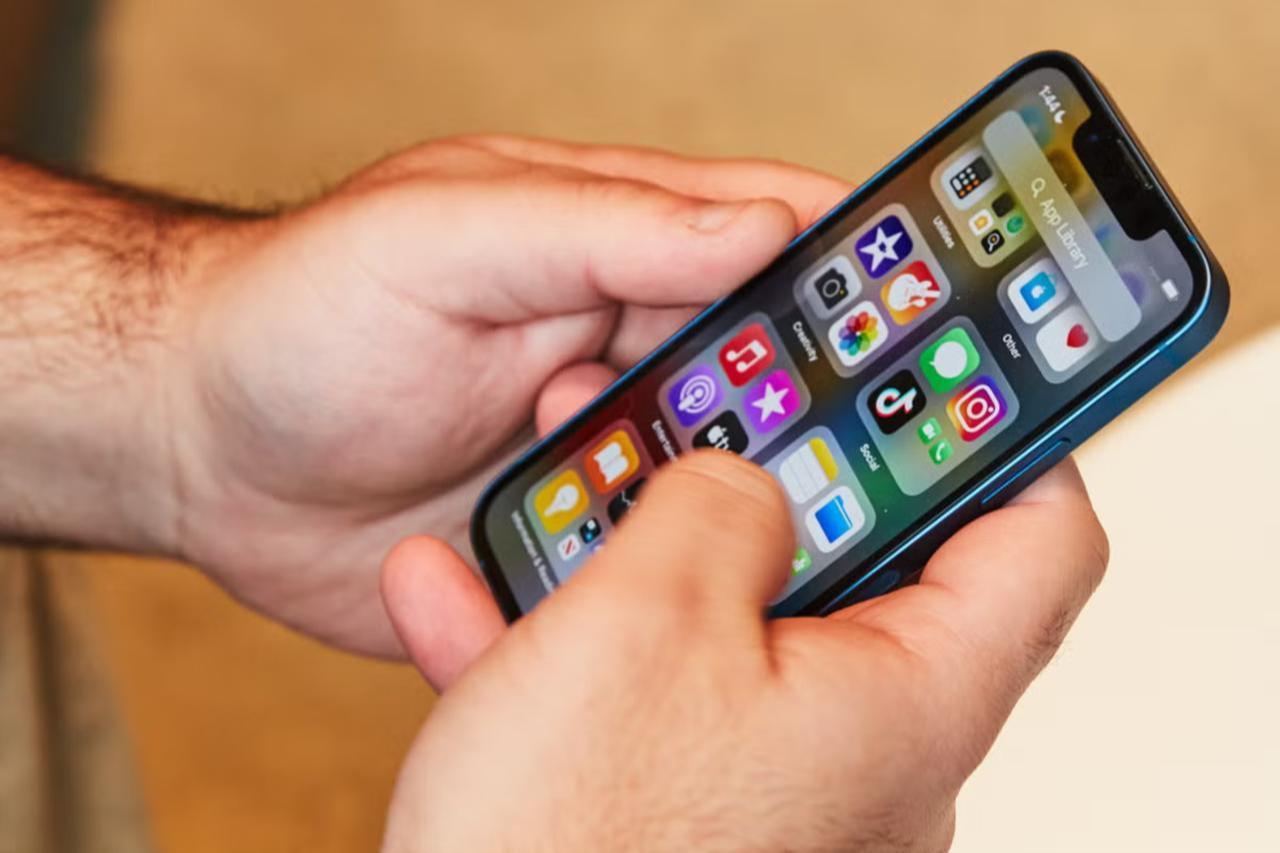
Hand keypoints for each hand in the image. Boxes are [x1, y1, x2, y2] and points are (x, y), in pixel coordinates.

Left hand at [161, 137, 852, 653]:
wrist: (203, 454)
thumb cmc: (302, 319)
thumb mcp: (445, 238)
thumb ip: (600, 225)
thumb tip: (754, 228)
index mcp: (614, 248)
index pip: (774, 240)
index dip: (865, 270)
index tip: (943, 312)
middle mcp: (624, 346)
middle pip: (778, 373)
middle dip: (820, 412)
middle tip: (843, 457)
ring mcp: (605, 447)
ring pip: (730, 481)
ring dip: (740, 511)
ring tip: (724, 533)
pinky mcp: (573, 538)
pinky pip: (655, 566)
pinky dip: (671, 583)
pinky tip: (666, 599)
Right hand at [378, 451, 1107, 850]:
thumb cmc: (572, 848)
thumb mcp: (645, 623)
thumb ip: (718, 507)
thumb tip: (746, 478)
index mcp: (907, 705)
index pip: (1037, 546)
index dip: (1005, 442)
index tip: (948, 380)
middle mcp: (863, 754)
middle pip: (864, 570)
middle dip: (769, 480)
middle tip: (719, 415)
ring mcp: (773, 785)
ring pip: (731, 626)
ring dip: (639, 551)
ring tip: (568, 492)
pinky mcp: (686, 807)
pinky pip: (645, 696)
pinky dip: (572, 638)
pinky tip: (473, 591)